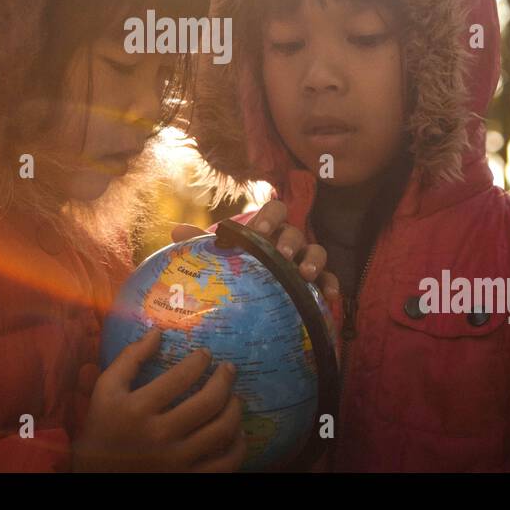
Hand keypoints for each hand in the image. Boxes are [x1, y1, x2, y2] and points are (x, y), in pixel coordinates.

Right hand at [72, 329, 247, 471]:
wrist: (97, 474)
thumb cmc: (102, 426)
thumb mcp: (106, 388)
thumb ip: (130, 357)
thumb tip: (158, 331)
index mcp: (139, 409)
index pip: (181, 377)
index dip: (200, 361)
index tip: (206, 354)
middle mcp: (160, 435)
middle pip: (208, 403)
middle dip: (225, 380)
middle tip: (229, 369)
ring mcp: (176, 461)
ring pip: (222, 432)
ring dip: (235, 409)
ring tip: (235, 397)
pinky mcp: (186, 479)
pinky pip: (224, 465)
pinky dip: (237, 447)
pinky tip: (236, 432)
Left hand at [171, 200, 339, 302]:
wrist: (255, 299)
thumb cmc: (238, 271)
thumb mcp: (221, 258)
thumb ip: (201, 245)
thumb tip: (177, 232)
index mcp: (268, 230)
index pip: (275, 210)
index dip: (268, 217)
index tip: (258, 231)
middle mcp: (289, 241)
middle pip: (296, 230)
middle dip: (290, 240)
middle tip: (282, 254)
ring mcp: (306, 261)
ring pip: (318, 252)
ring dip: (313, 260)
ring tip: (304, 274)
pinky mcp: (318, 283)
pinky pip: (330, 280)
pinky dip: (331, 286)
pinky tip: (329, 297)